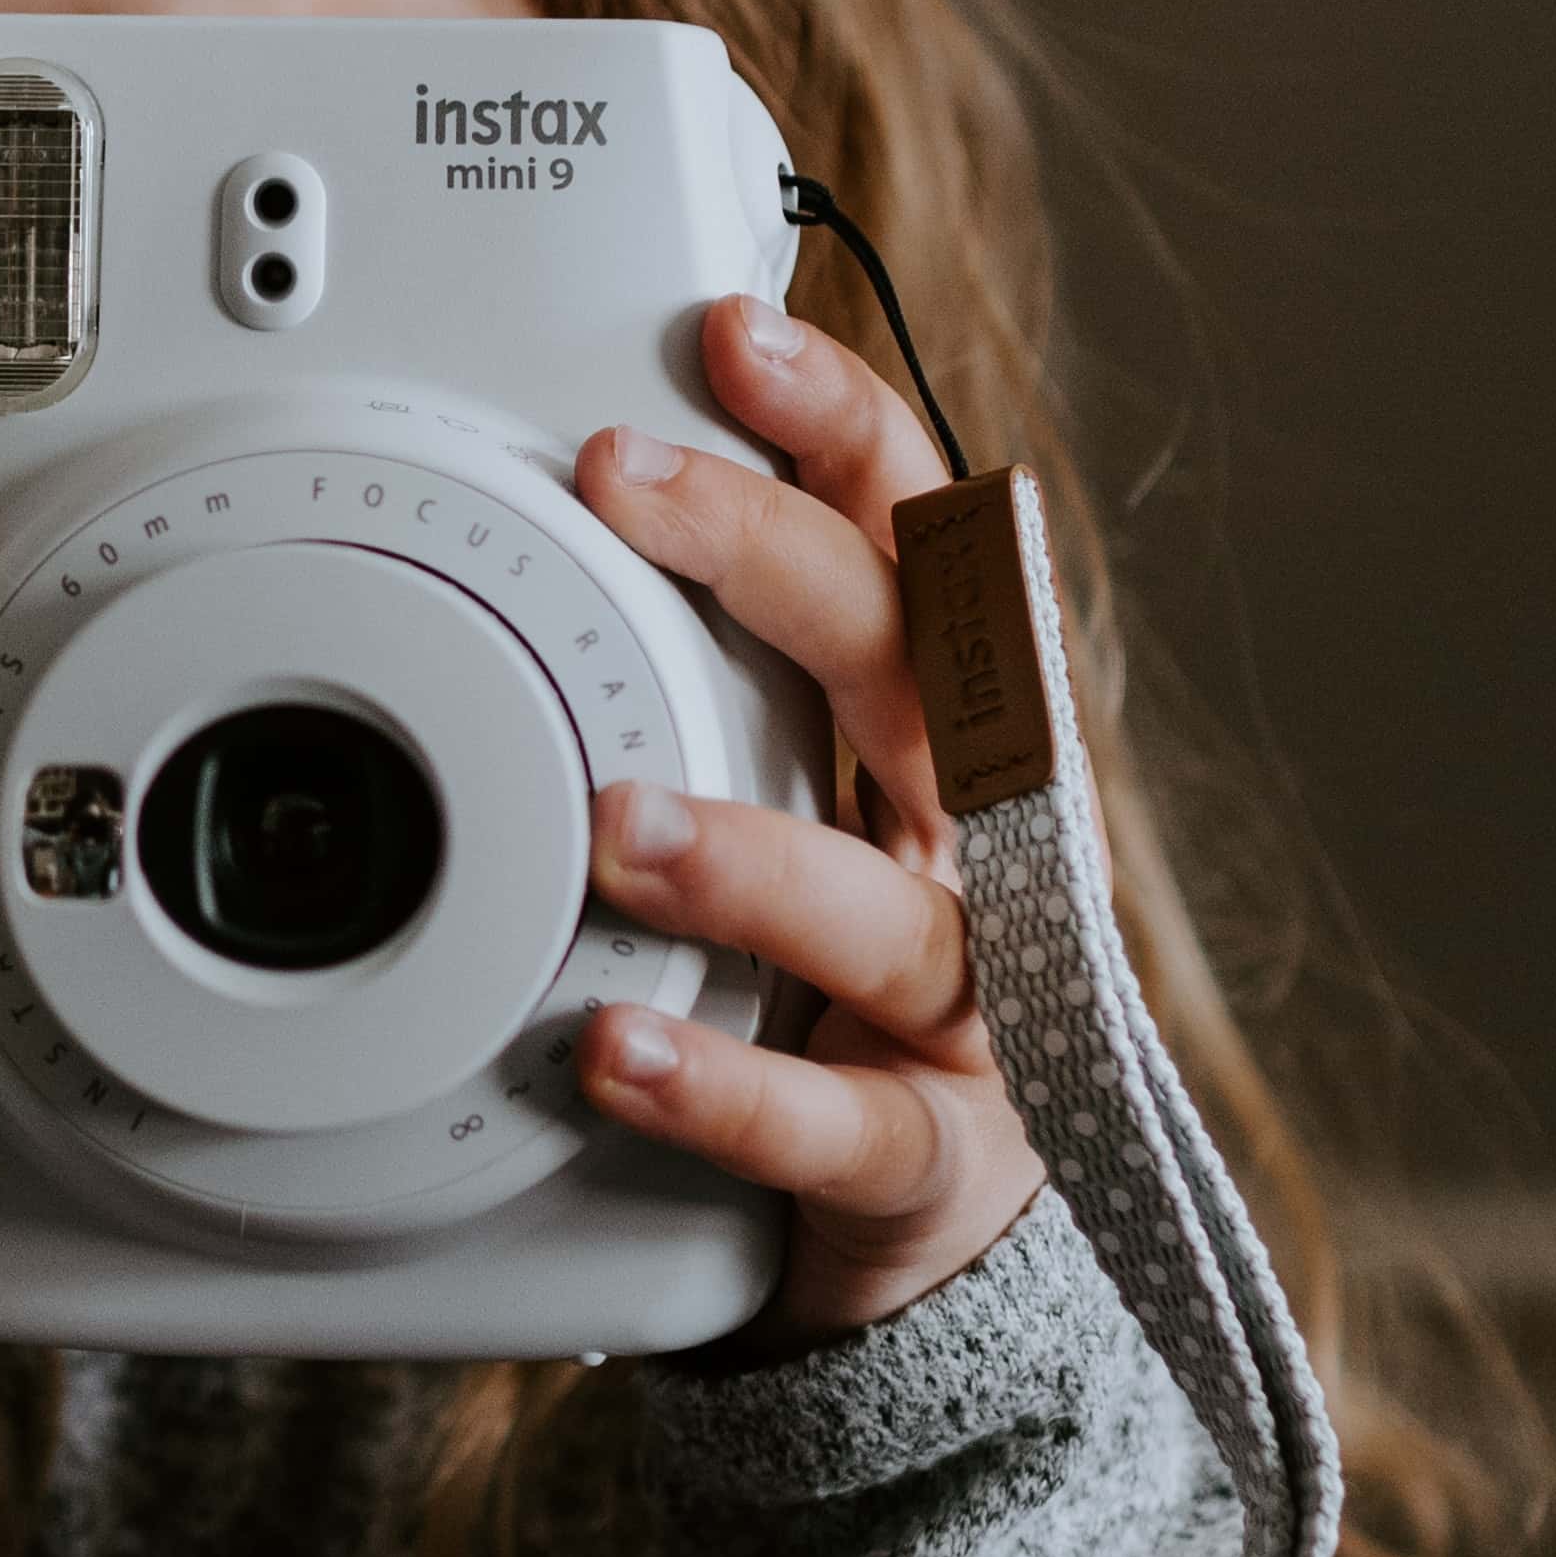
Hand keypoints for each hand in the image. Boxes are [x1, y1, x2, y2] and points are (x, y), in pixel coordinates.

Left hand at [569, 298, 1042, 1354]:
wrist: (922, 1222)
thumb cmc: (825, 969)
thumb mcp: (784, 793)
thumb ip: (707, 666)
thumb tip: (576, 475)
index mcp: (938, 735)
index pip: (918, 540)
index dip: (841, 426)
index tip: (730, 334)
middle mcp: (979, 845)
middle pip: (914, 668)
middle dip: (771, 557)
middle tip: (615, 481)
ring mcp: (970, 1007)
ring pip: (888, 910)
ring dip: (746, 855)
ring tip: (610, 826)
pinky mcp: (932, 1157)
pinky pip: (840, 1124)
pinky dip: (728, 1089)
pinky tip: (617, 1050)